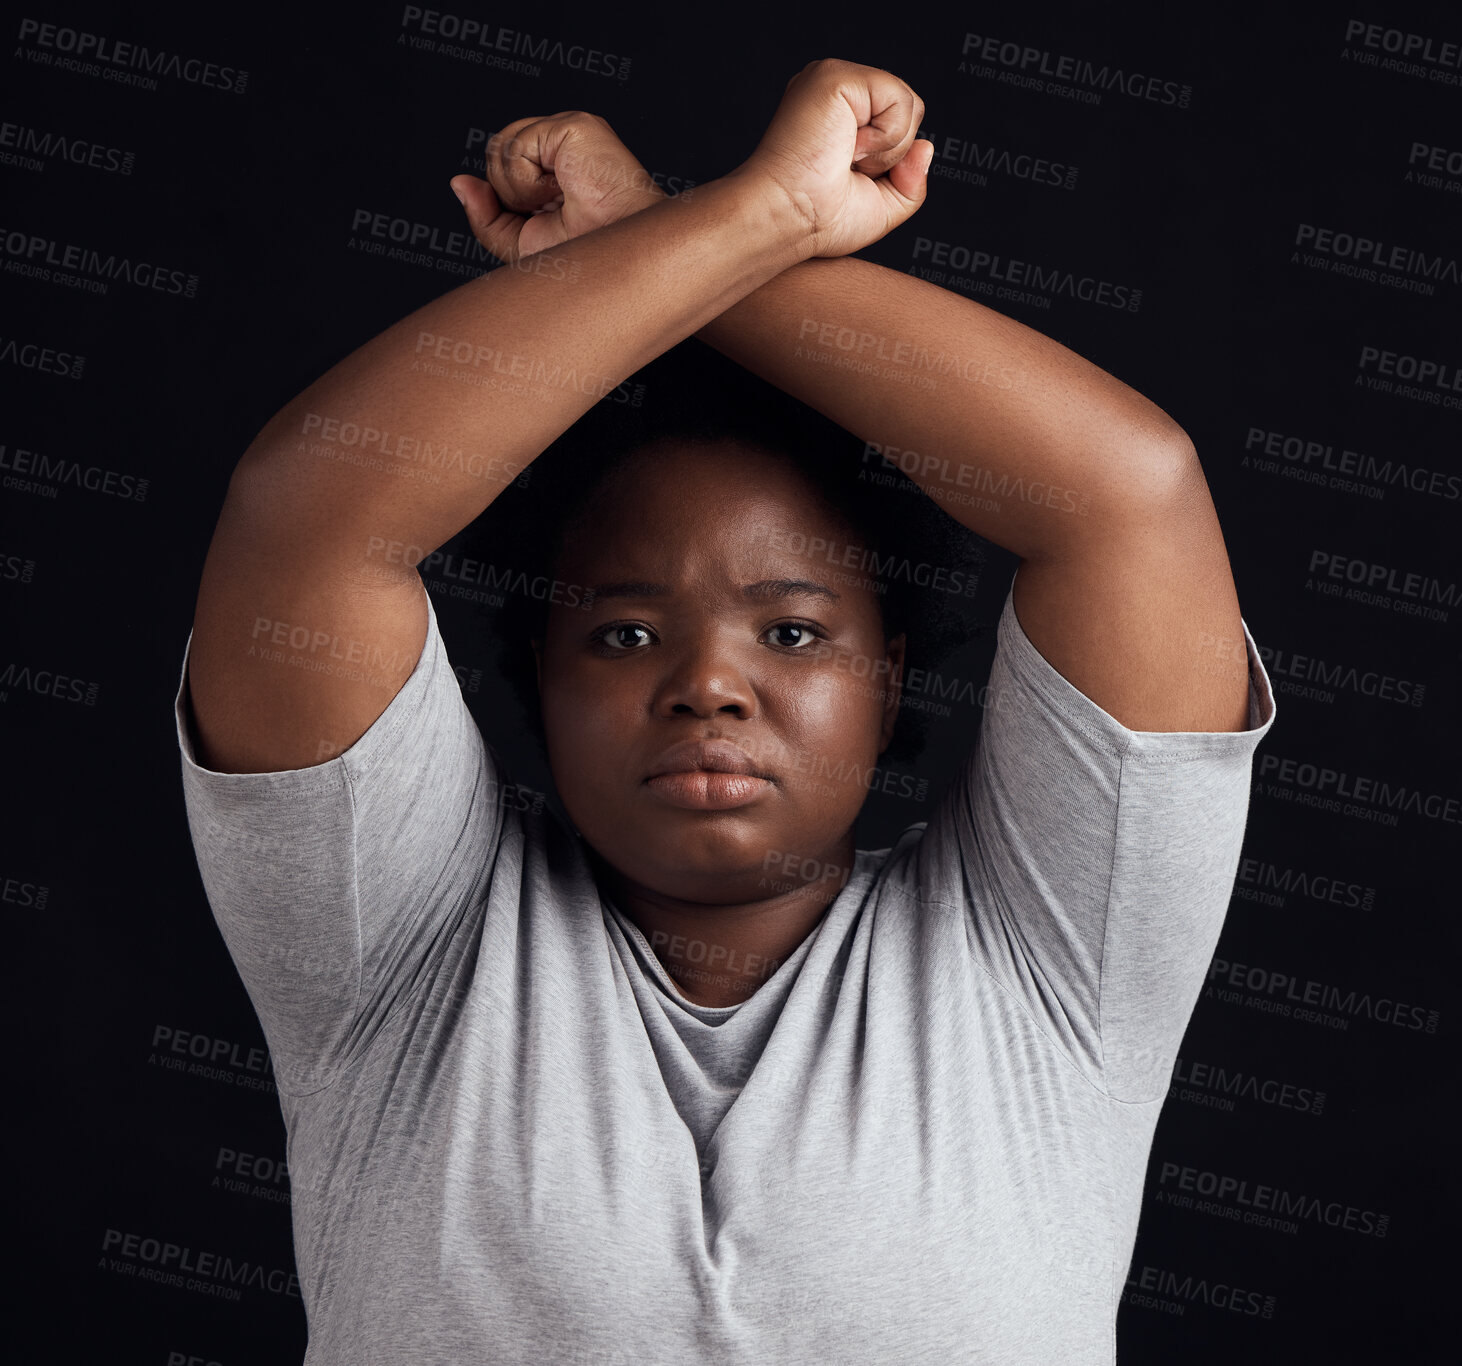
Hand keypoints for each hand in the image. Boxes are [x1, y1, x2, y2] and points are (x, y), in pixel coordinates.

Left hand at [449, 112, 666, 263]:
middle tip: (550, 214)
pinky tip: (561, 190)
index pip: (504, 167)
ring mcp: (569, 131)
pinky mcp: (574, 125)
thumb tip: (458, 182)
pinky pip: (516, 147)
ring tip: (557, 202)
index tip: (532, 219)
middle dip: (509, 195)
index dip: (503, 196)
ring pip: (500, 147)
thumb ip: (487, 216)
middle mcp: (562, 146)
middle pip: (496, 153)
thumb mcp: (520, 244)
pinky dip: (528, 182)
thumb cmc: (586, 259)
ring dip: (518, 190)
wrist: (618, 265)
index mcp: (556, 170)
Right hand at [734, 57, 932, 258]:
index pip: (898, 120)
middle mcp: (836, 92)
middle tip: (848, 170)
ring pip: (909, 103)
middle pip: (910, 108)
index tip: (850, 178)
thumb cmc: (820, 220)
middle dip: (893, 154)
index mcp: (841, 115)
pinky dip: (883, 137)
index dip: (891, 159)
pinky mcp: (835, 76)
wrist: (788, 220)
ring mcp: (833, 78)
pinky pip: (899, 99)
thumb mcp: (882, 206)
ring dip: (887, 149)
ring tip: (845, 159)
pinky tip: (847, 147)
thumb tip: (926, 146)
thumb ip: (912, 180)